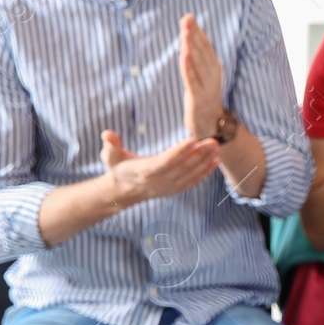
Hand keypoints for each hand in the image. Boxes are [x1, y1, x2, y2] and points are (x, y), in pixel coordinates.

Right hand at [101, 130, 220, 206]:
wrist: (125, 190)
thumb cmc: (119, 167)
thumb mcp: (110, 156)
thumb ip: (110, 145)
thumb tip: (107, 133)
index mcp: (145, 172)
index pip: (165, 161)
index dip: (179, 151)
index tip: (193, 138)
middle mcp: (159, 181)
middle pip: (182, 167)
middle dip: (199, 154)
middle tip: (213, 140)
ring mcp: (169, 187)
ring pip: (190, 174)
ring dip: (205, 161)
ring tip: (216, 147)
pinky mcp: (176, 189)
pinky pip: (193, 181)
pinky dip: (205, 172)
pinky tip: (215, 160)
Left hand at [179, 14, 224, 138]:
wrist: (210, 125)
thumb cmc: (204, 97)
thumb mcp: (202, 76)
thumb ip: (197, 57)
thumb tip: (190, 36)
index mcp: (213, 67)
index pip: (205, 46)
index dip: (197, 31)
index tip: (189, 16)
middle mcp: (212, 74)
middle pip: (202, 51)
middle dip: (194, 34)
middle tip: (187, 19)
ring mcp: (206, 86)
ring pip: (197, 63)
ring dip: (192, 47)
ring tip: (185, 33)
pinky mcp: (198, 97)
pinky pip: (192, 80)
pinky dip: (189, 67)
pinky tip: (184, 56)